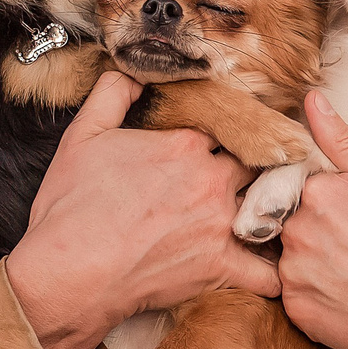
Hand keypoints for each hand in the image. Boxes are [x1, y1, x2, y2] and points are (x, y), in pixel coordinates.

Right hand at [9, 72, 281, 348]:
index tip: (220, 145)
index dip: (222, 136)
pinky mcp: (220, 267)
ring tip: (271, 216)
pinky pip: (265, 272)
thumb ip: (111, 95)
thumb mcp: (82, 136)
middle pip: (252, 163)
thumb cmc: (71, 206)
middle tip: (252, 176)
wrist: (69, 271)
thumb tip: (130, 74)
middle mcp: (211, 178)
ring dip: (269, 211)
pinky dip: (274, 274)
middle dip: (250, 169)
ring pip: (268, 208)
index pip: (224, 127)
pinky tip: (278, 271)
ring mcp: (219, 223)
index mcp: (185, 143)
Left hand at [275, 92, 347, 348]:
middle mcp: (297, 232)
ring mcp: (295, 276)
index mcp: (318, 193)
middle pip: (291, 221)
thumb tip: (311, 99)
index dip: (328, 200)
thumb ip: (342, 140)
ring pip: (290, 259)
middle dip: (317, 229)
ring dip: (314, 262)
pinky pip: (295, 296)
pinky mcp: (299, 314)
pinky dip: (316, 295)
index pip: (300, 186)